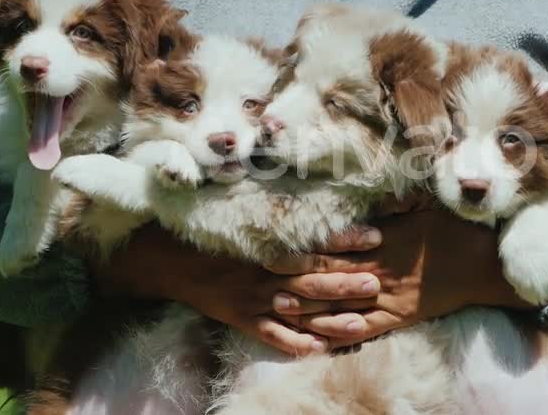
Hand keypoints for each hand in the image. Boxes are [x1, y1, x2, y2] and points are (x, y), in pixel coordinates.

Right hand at [89, 223, 382, 355]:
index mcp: (268, 242)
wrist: (170, 256)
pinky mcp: (242, 317)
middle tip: (377, 283)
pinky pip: (271, 335)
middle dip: (345, 282)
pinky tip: (318, 349)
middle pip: (312, 278)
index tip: (374, 236)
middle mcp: (264, 271)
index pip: (313, 240)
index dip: (344, 239)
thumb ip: (280, 211)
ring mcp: (254, 297)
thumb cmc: (213, 229)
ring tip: (360, 322)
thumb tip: (316, 196)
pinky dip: (294, 343)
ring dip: (329, 317)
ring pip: (298, 310)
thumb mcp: (245, 212)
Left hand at [267, 209, 537, 349]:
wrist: (482, 264)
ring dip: (308, 307)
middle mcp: (379, 270)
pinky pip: (364, 329)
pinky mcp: (398, 318)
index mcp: (382, 240)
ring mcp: (387, 298)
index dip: (302, 249)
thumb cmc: (453, 227)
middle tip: (263, 278)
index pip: (333, 246)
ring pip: (340, 305)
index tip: (275, 247)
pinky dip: (339, 334)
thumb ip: (391, 201)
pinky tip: (317, 337)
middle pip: (329, 276)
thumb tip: (369, 186)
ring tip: (278, 307)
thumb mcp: (422, 203)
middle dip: (294, 277)